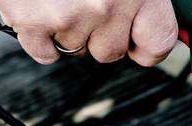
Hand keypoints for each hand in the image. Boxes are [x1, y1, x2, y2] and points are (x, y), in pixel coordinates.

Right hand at [0, 0, 177, 66]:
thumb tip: (142, 14)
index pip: (158, 41)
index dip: (145, 45)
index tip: (137, 41)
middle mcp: (108, 3)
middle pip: (111, 51)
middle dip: (99, 33)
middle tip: (86, 2)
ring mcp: (70, 16)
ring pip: (76, 49)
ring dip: (68, 28)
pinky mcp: (33, 23)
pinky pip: (46, 53)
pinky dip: (41, 37)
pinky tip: (42, 7)